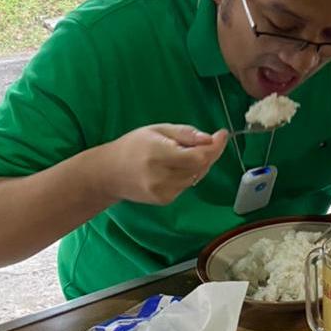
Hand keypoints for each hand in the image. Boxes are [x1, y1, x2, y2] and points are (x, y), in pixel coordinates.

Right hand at [101, 125, 227, 204]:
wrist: (108, 174)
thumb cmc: (133, 146)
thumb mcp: (158, 130)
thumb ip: (186, 134)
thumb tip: (210, 138)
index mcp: (157, 155)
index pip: (197, 157)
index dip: (214, 147)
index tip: (222, 134)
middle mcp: (160, 177)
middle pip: (200, 167)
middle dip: (209, 152)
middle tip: (208, 140)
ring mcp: (162, 192)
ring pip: (197, 176)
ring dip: (200, 163)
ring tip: (184, 153)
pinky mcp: (164, 200)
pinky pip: (188, 185)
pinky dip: (190, 174)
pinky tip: (176, 166)